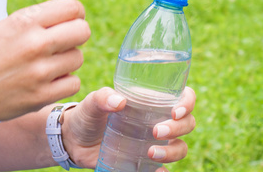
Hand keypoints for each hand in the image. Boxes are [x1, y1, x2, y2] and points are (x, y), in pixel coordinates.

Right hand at [0, 0, 90, 126]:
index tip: (68, 22)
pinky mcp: (41, 96)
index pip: (73, 7)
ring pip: (78, 58)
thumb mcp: (6, 26)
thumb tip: (74, 16)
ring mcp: (39, 72)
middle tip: (62, 43)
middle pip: (83, 31)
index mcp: (24, 21)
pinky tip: (47, 80)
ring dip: (67, 60)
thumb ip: (38, 20)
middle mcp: (34, 43)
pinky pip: (73, 83)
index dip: (76, 14)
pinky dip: (64, 82)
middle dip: (76, 35)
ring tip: (47, 63)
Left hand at [61, 86, 196, 169]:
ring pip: (180, 148)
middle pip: (187, 124)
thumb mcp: (92, 102)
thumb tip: (119, 101)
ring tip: (150, 153)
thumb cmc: (88, 115)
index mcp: (152, 101)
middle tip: (155, 132)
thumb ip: (102, 97)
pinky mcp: (145, 162)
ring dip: (172, 152)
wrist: (75, 141)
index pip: (183, 97)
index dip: (187, 103)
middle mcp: (158, 121)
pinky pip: (164, 169)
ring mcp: (154, 143)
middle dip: (178, 128)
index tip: (175, 112)